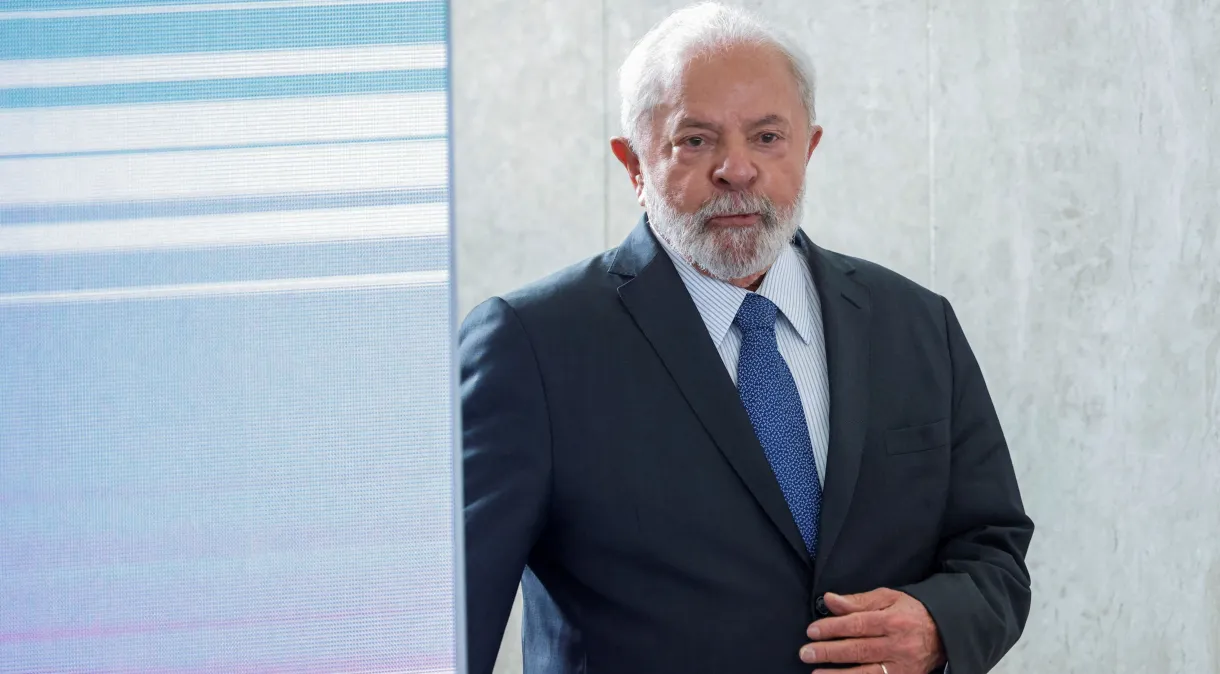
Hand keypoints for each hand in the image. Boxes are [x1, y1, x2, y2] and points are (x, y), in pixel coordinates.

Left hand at [799, 588, 944, 673]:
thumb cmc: (912, 611)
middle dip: (829, 652)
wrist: (945, 632)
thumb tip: (829, 600)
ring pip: (866, 673)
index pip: (857, 625)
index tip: (812, 631)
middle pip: (858, 649)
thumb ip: (858, 601)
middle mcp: (898, 645)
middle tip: (805, 653)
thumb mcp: (888, 598)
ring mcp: (903, 667)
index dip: (832, 628)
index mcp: (893, 620)